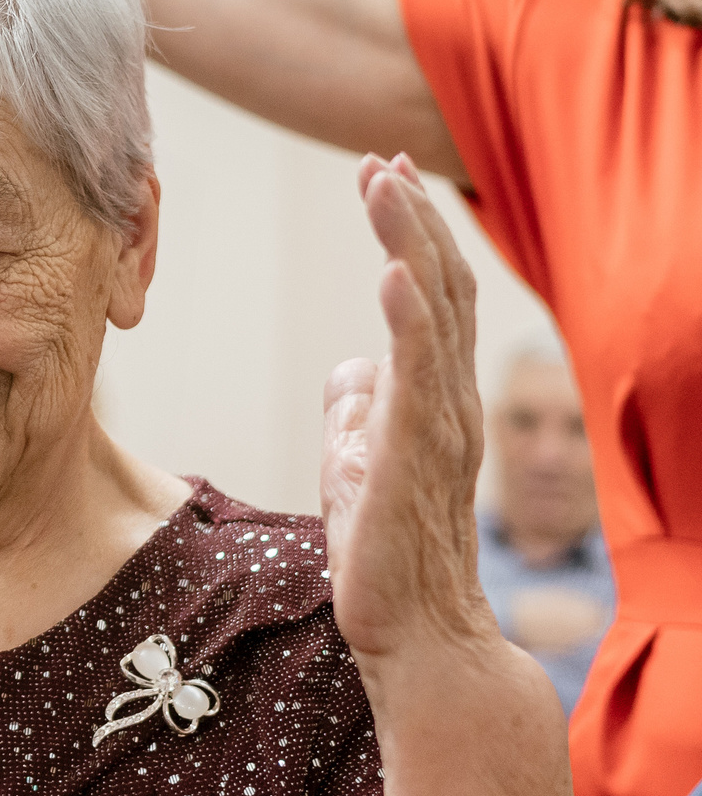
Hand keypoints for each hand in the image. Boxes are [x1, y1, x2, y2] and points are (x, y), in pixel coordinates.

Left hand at [319, 155, 503, 668]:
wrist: (417, 636)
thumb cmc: (387, 557)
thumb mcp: (356, 467)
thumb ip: (357, 414)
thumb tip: (350, 370)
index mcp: (431, 399)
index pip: (430, 297)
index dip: (408, 234)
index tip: (379, 175)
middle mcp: (447, 403)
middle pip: (439, 289)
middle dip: (408, 220)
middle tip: (379, 160)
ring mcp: (435, 428)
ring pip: (431, 316)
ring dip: (406, 245)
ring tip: (382, 184)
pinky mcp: (413, 459)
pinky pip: (416, 377)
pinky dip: (406, 319)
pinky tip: (391, 273)